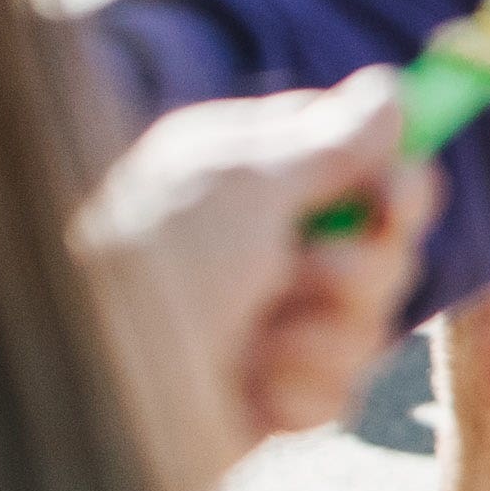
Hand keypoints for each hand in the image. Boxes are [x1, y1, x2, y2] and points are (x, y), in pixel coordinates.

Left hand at [75, 76, 436, 460]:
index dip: (392, 175)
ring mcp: (268, 323)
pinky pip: (340, 391)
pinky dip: (303, 389)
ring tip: (264, 341)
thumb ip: (326, 145)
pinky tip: (252, 391)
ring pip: (370, 322)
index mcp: (243, 177)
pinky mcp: (272, 396)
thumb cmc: (149, 271)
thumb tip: (391, 93)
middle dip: (365, 264)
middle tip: (314, 272)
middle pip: (382, 242)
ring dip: (329, 332)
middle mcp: (261, 245)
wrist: (89, 398)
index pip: (351, 157)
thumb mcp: (241, 188)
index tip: (399, 191)